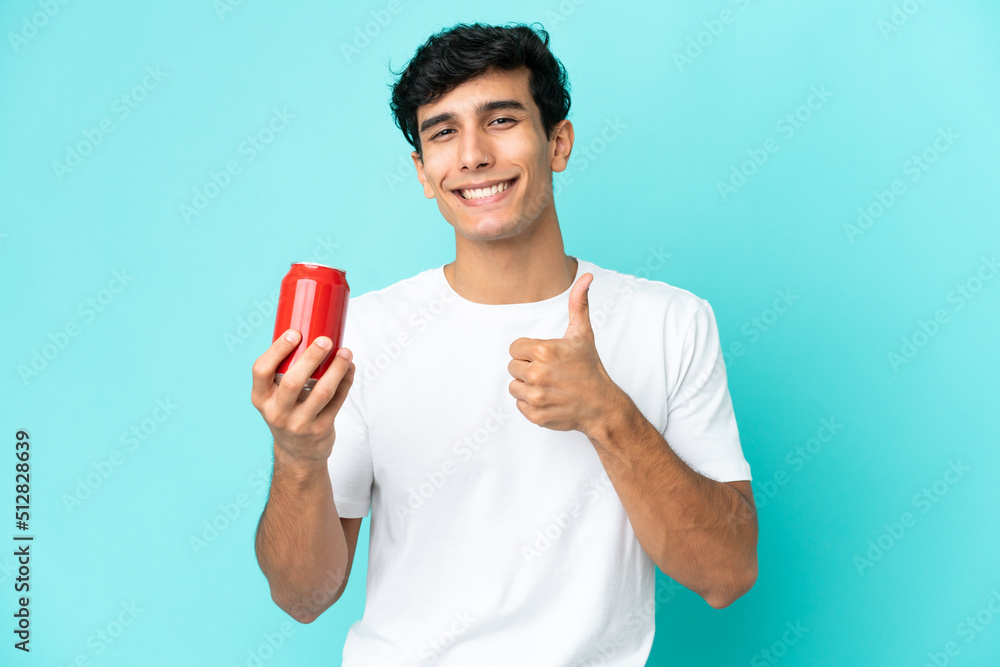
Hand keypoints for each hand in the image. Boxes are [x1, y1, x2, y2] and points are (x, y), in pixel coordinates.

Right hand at [251, 329, 355, 464]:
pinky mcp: (321, 430)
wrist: (297, 453)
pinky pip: (337, 401)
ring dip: (336, 369)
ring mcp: (299, 424)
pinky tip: (350, 368)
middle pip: (293, 381)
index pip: (261, 370)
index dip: (277, 350)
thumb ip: (286, 371)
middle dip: (311, 357)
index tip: (295, 333)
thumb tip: (312, 333)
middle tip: (325, 340)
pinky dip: (346, 381)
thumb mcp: (276, 397)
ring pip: (321, 392)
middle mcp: (277, 412)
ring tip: (346, 352)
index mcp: (261, 398)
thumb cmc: (288, 412)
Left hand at [507, 273, 622, 436]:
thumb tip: (586, 277)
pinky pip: (519, 405)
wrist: (601, 405)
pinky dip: (531, 404)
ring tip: (549, 386)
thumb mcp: (582, 334)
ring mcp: (536, 396)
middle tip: (550, 373)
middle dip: (528, 369)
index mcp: (543, 351)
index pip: (515, 349)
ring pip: (514, 386)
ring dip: (528, 386)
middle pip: (513, 367)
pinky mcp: (535, 415)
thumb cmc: (589, 369)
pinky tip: (549, 399)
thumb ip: (578, 303)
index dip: (529, 352)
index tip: (546, 358)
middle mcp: (537, 374)